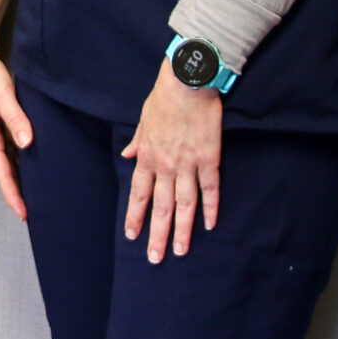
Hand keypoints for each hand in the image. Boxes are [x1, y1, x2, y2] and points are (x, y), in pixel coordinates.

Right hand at [0, 27, 33, 220]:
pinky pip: (11, 148)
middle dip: (17, 192)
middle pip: (5, 171)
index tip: (24, 214)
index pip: (2, 172)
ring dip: (20, 177)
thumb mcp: (2, 96)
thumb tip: (27, 144)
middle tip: (36, 212)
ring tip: (37, 194)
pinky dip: (21, 160)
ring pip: (8, 161)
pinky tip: (33, 164)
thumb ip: (15, 119)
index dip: (13, 194)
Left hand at [124, 59, 220, 262]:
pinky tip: (211, 226)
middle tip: (155, 258)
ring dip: (181, 229)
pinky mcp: (209, 157)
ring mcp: (188, 163)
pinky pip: (210, 188)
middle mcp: (165, 164)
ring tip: (179, 251)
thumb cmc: (164, 96)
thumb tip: (127, 156)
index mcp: (148, 155)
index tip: (132, 236)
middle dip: (156, 234)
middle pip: (160, 206)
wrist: (188, 80)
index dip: (136, 216)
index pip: (139, 193)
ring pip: (183, 203)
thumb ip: (137, 142)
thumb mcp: (143, 119)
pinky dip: (210, 208)